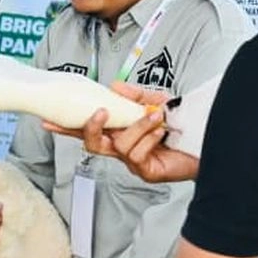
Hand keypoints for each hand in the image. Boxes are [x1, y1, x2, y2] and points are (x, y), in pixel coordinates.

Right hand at [45, 82, 198, 183]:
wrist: (208, 142)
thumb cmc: (182, 126)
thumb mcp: (156, 100)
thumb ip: (135, 94)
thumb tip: (114, 86)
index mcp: (120, 131)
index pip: (88, 129)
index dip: (67, 127)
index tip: (48, 120)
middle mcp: (122, 148)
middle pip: (92, 144)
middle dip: (91, 127)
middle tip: (100, 112)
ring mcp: (133, 162)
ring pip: (118, 146)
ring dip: (136, 127)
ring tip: (155, 116)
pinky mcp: (146, 171)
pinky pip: (136, 154)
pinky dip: (148, 138)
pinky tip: (161, 131)